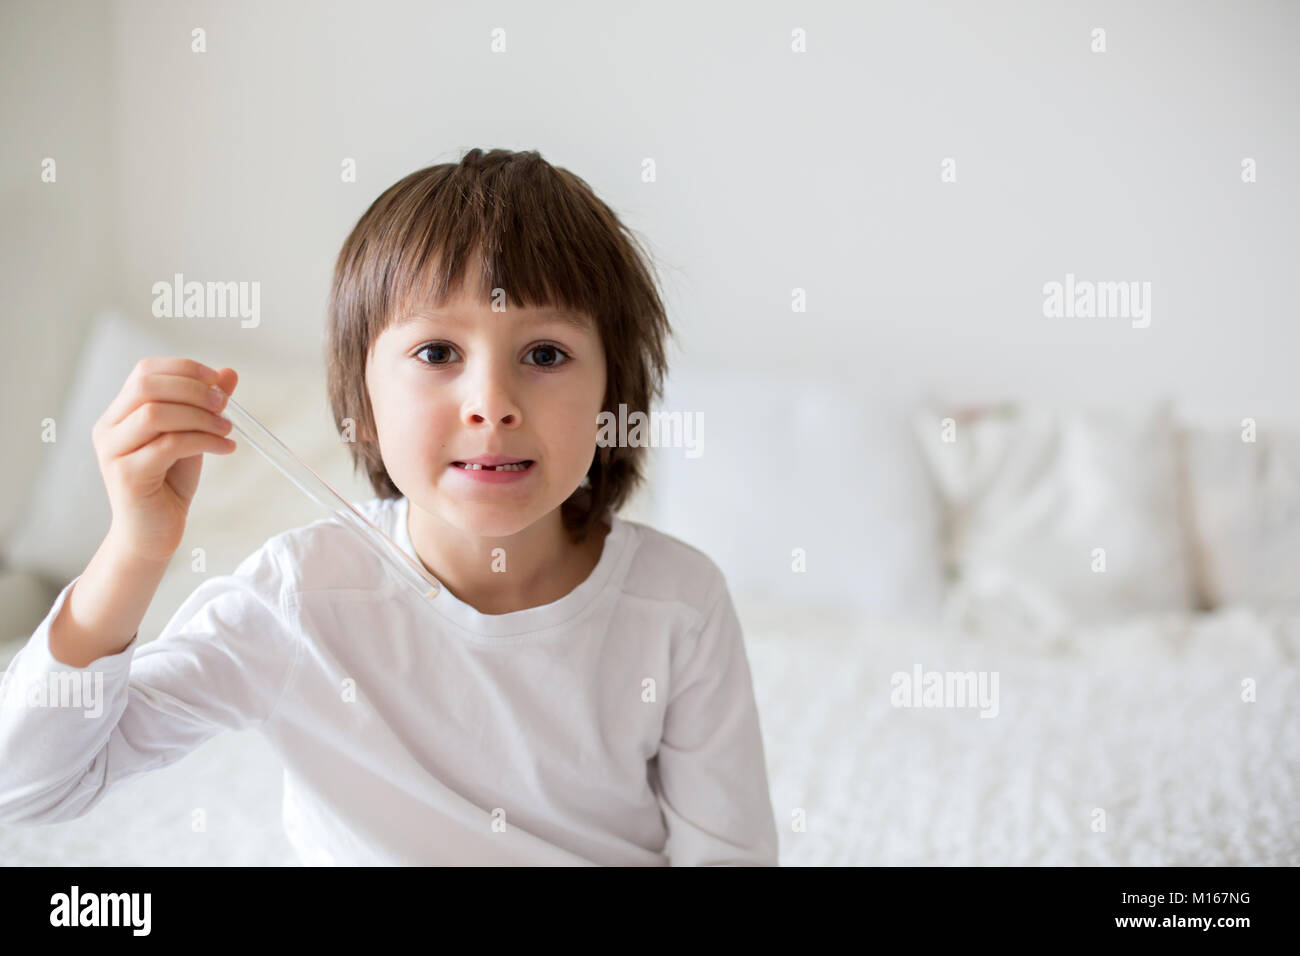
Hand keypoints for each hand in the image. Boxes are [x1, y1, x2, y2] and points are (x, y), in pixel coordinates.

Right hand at [92, 357, 238, 562]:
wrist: (153, 534)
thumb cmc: (169, 484)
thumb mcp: (190, 436)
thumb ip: (203, 406)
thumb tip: (229, 373)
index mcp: (119, 414)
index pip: (145, 371)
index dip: (184, 369)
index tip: (218, 382)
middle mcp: (108, 428)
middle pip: (147, 386)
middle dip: (193, 389)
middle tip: (225, 404)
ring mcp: (113, 452)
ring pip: (156, 413)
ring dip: (200, 416)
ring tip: (227, 430)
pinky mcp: (127, 475)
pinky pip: (169, 445)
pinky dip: (204, 441)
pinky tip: (226, 448)